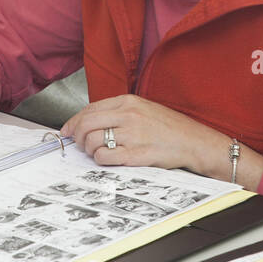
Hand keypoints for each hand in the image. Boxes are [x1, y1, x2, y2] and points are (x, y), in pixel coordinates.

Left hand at [60, 94, 228, 173]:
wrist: (195, 142)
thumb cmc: (170, 128)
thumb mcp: (144, 109)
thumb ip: (118, 112)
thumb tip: (89, 121)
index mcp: (129, 101)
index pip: (90, 109)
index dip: (74, 121)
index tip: (68, 130)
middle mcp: (129, 115)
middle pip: (86, 124)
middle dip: (76, 136)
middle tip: (78, 144)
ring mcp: (132, 135)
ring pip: (92, 141)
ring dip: (88, 150)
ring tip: (96, 153)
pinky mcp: (136, 154)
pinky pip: (105, 157)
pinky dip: (99, 159)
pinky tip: (106, 159)